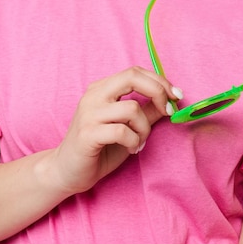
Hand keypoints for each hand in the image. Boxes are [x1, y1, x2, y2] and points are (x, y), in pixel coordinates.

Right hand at [52, 66, 181, 194]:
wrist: (66, 171)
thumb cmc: (100, 147)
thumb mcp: (129, 126)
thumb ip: (147, 112)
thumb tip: (170, 100)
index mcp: (103, 88)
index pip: (135, 72)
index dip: (159, 81)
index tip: (177, 95)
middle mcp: (94, 95)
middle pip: (132, 77)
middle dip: (158, 92)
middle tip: (168, 111)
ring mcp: (89, 113)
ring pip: (132, 108)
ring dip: (145, 128)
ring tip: (139, 141)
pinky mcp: (87, 134)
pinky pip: (122, 131)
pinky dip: (134, 141)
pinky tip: (131, 148)